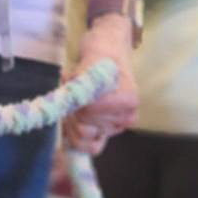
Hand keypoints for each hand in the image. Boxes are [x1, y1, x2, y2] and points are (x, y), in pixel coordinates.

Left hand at [63, 13, 138, 155]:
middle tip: (71, 89)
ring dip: (70, 119)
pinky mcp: (104, 133)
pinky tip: (71, 118)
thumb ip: (84, 77)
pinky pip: (87, 146)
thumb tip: (74, 96)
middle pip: (85, 126)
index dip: (76, 98)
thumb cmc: (102, 51)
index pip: (91, 110)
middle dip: (71, 108)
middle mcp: (125, 118)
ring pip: (83, 137)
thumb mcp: (92, 57)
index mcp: (127, 100)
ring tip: (73, 99)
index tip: (74, 80)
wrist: (108, 52)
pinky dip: (73, 133)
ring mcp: (115, 128)